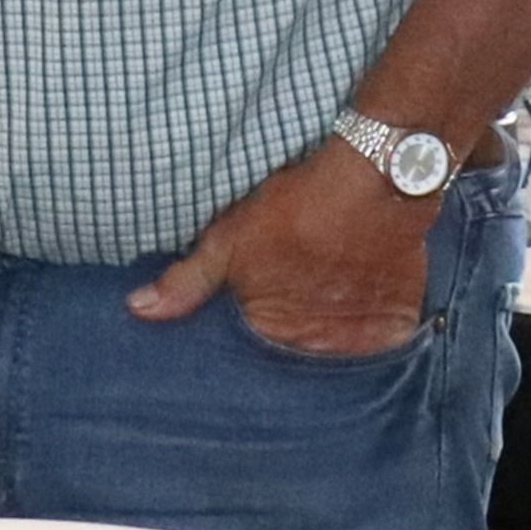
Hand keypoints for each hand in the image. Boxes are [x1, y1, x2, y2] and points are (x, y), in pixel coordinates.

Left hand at [126, 146, 437, 354]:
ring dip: (333, 330)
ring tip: (333, 292)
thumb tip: (137, 309)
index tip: (263, 305)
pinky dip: (372, 330)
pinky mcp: (393, 324)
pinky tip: (363, 299)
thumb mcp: (229, 237)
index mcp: (267, 328)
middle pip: (297, 351)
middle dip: (295, 332)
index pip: (253, 348)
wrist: (375, 178)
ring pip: (337, 348)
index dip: (256, 324)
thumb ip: (187, 280)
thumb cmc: (299, 203)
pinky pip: (379, 345)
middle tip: (301, 293)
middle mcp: (312, 344)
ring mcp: (355, 337)